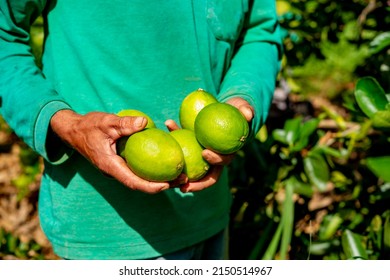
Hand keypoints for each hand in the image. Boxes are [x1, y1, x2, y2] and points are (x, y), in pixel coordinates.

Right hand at [50, 110, 183, 193]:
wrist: (74, 130)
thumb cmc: (89, 126)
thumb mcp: (106, 122)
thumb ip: (125, 124)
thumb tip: (145, 122)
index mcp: (110, 166)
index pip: (132, 182)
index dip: (150, 186)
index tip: (166, 186)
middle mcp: (114, 171)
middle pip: (140, 184)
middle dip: (162, 185)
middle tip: (182, 180)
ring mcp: (117, 169)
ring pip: (140, 179)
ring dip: (159, 179)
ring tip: (180, 175)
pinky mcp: (120, 164)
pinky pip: (137, 170)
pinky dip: (152, 170)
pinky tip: (166, 163)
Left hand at [165, 96, 253, 192]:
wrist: (227, 108)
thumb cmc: (237, 110)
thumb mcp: (243, 108)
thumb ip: (246, 110)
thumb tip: (248, 114)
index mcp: (227, 152)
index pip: (223, 162)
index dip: (216, 161)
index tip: (205, 152)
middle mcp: (214, 158)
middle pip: (207, 176)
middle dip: (196, 184)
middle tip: (184, 185)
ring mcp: (202, 155)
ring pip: (191, 171)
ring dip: (180, 178)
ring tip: (168, 183)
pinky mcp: (192, 146)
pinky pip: (182, 148)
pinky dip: (174, 140)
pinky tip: (167, 127)